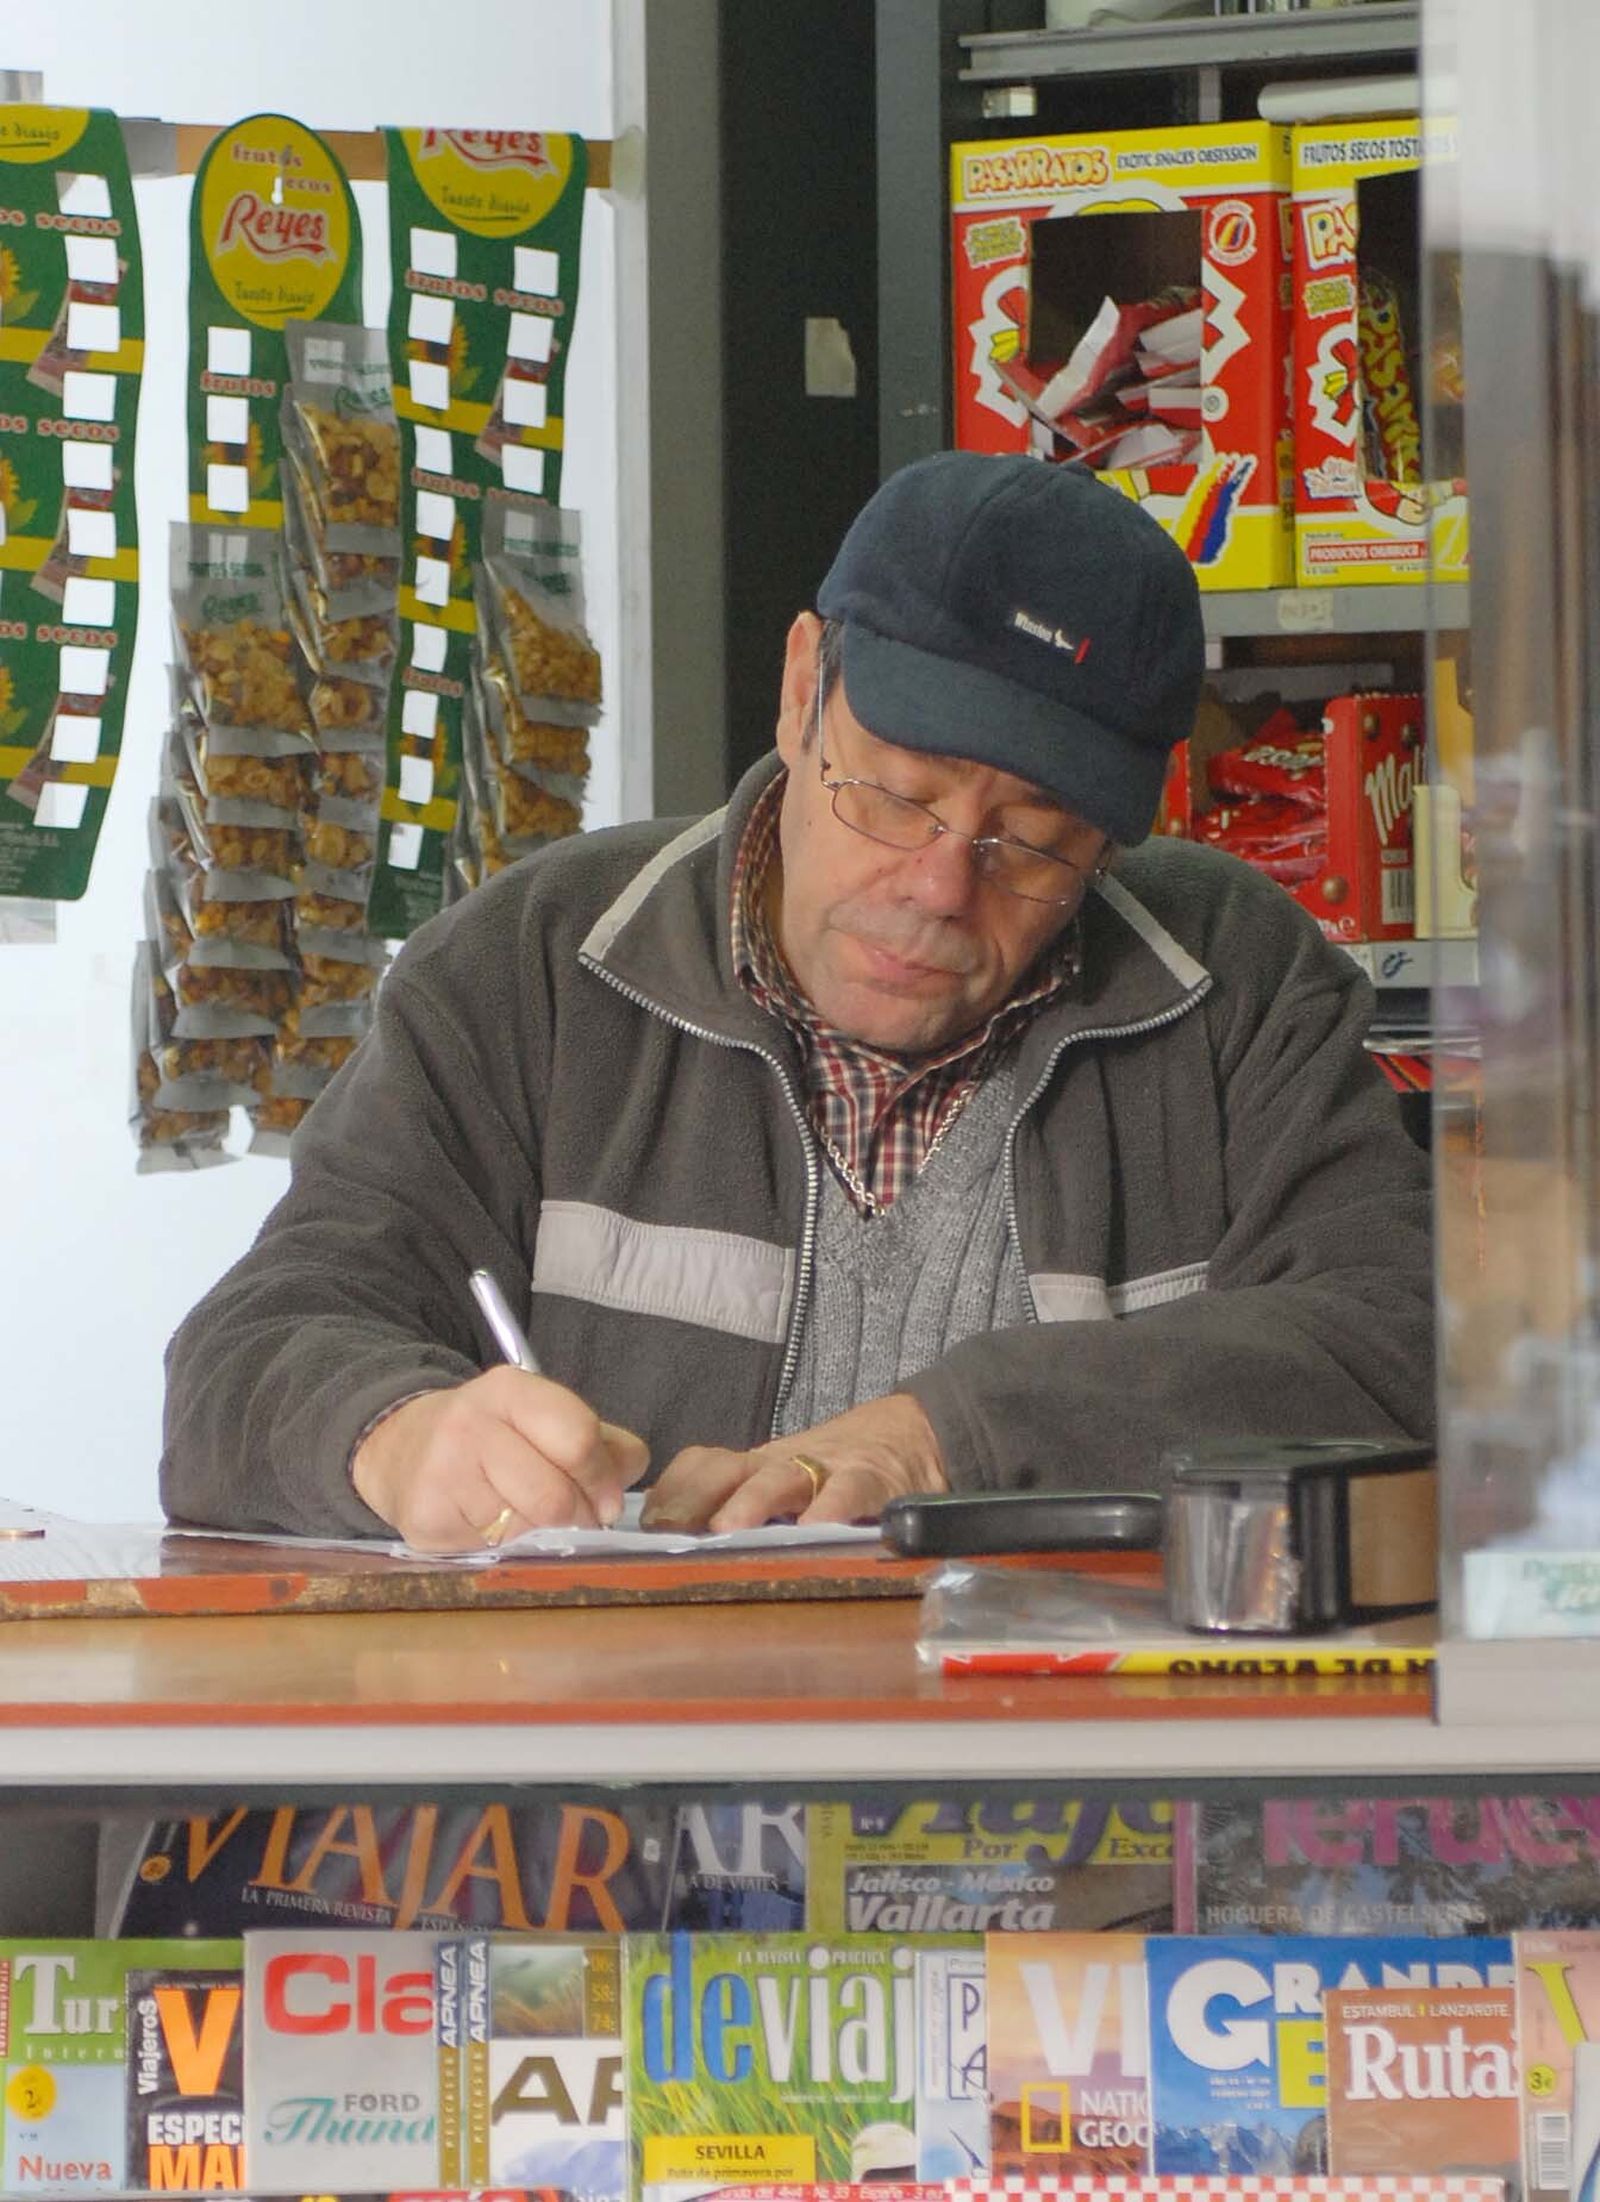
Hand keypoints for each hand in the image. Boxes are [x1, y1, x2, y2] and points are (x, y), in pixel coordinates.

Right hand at [351, 1368, 649, 1551]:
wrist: (400, 1449)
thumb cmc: (490, 1437)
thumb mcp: (541, 1419)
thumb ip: (598, 1441)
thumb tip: (630, 1469)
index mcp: (508, 1389)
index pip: (577, 1437)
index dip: (603, 1478)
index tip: (609, 1500)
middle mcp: (469, 1423)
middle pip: (555, 1495)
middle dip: (580, 1518)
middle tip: (581, 1522)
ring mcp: (442, 1471)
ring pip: (527, 1528)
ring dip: (544, 1535)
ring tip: (533, 1522)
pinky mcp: (425, 1518)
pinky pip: (493, 1549)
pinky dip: (507, 1547)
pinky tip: (493, 1527)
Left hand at [640, 1391, 946, 1532]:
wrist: (916, 1434)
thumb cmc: (839, 1472)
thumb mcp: (786, 1483)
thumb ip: (744, 1507)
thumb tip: (678, 1549)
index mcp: (756, 1465)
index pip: (702, 1466)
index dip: (672, 1492)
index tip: (645, 1527)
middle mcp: (782, 1463)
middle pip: (727, 1469)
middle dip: (694, 1498)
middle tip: (667, 1533)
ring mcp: (826, 1469)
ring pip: (780, 1478)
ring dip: (750, 1502)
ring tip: (728, 1531)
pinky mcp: (872, 1480)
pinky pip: (848, 1492)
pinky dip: (831, 1511)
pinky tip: (815, 1534)